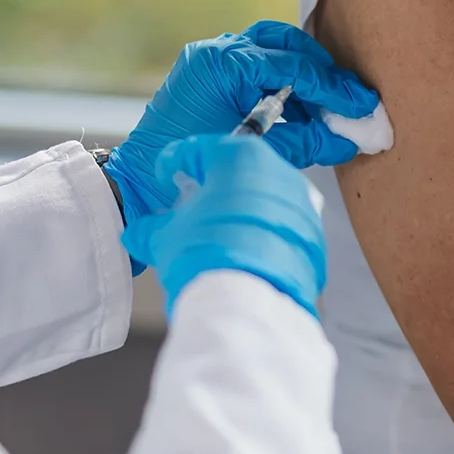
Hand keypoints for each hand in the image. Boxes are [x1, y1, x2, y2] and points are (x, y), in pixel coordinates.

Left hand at [105, 20, 378, 213]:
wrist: (140, 184)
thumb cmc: (190, 170)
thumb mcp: (254, 154)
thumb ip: (304, 143)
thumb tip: (347, 141)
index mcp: (222, 65)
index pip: (293, 67)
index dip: (333, 88)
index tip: (362, 104)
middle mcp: (215, 52)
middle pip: (284, 43)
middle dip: (321, 69)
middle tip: (350, 96)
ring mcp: (210, 60)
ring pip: (271, 50)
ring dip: (303, 76)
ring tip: (329, 108)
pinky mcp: (209, 75)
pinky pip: (256, 68)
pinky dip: (282, 85)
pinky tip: (302, 111)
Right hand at [119, 133, 325, 316]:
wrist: (249, 303)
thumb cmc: (204, 256)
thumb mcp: (165, 238)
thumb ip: (150, 229)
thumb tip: (138, 233)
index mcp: (240, 157)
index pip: (201, 149)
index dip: (177, 163)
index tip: (167, 176)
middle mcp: (278, 172)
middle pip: (239, 173)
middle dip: (215, 188)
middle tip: (194, 209)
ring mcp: (302, 204)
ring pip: (265, 201)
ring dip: (242, 214)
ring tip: (219, 238)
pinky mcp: (315, 236)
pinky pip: (284, 230)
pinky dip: (265, 238)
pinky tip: (245, 256)